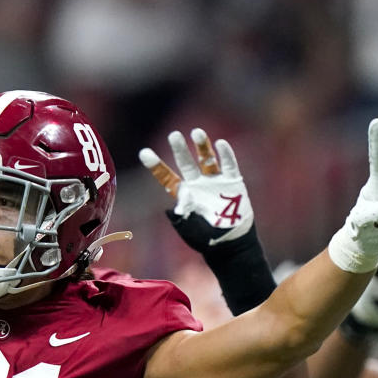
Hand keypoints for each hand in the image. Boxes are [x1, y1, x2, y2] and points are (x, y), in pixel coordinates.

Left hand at [139, 128, 252, 247]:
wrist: (230, 244)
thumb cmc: (206, 239)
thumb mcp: (189, 229)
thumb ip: (181, 216)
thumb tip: (179, 201)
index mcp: (184, 194)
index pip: (167, 178)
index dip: (156, 166)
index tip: (144, 152)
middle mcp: (197, 184)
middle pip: (186, 163)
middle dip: (180, 149)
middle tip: (173, 135)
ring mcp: (215, 182)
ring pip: (207, 160)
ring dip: (202, 146)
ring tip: (196, 132)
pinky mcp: (233, 183)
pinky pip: (229, 166)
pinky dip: (226, 156)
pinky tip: (221, 144)